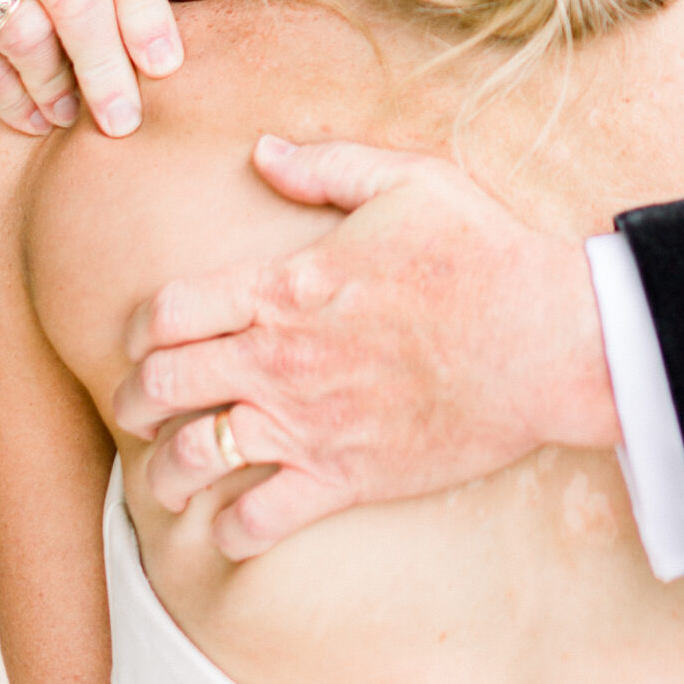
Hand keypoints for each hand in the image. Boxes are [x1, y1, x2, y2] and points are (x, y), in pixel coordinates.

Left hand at [116, 137, 619, 558]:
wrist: (547, 339)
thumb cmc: (482, 252)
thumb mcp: (407, 178)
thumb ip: (325, 165)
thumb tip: (262, 151)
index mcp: (286, 285)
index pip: (168, 311)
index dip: (138, 330)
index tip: (143, 340)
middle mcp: (280, 359)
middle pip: (162, 386)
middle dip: (135, 399)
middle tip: (140, 407)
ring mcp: (309, 424)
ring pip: (192, 462)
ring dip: (165, 472)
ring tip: (168, 477)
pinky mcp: (345, 477)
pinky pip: (259, 522)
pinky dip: (231, 532)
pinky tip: (231, 526)